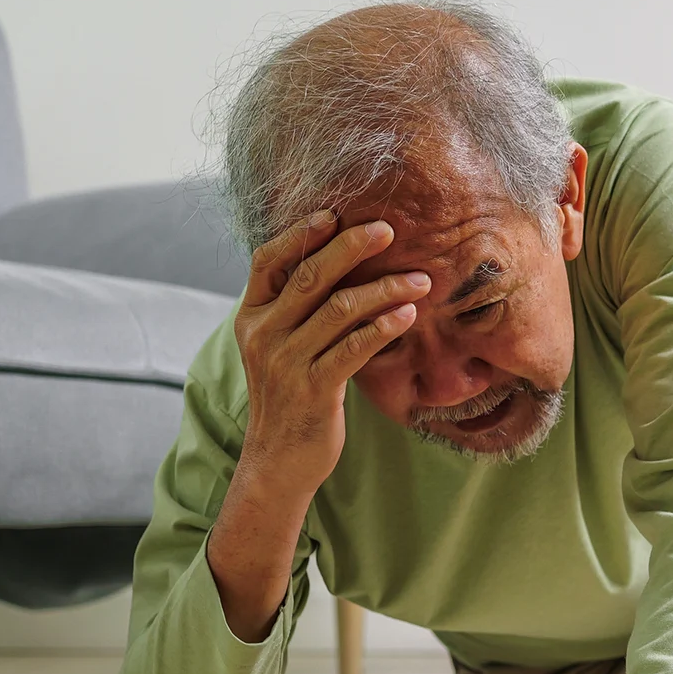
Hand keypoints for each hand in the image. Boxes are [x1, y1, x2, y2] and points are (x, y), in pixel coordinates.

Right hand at [233, 209, 430, 495]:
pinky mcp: (314, 390)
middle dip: (351, 248)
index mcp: (252, 316)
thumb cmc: (291, 395)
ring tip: (421, 280)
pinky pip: (353, 349)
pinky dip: (383, 327)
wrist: (279, 459)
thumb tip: (335, 260)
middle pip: (309, 277)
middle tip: (389, 230)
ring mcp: (286, 362)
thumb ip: (297, 308)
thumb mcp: (281, 346)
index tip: (334, 214)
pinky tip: (406, 314)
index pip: (268, 260)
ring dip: (384, 289)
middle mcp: (263, 334)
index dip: (300, 233)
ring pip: (339, 310)